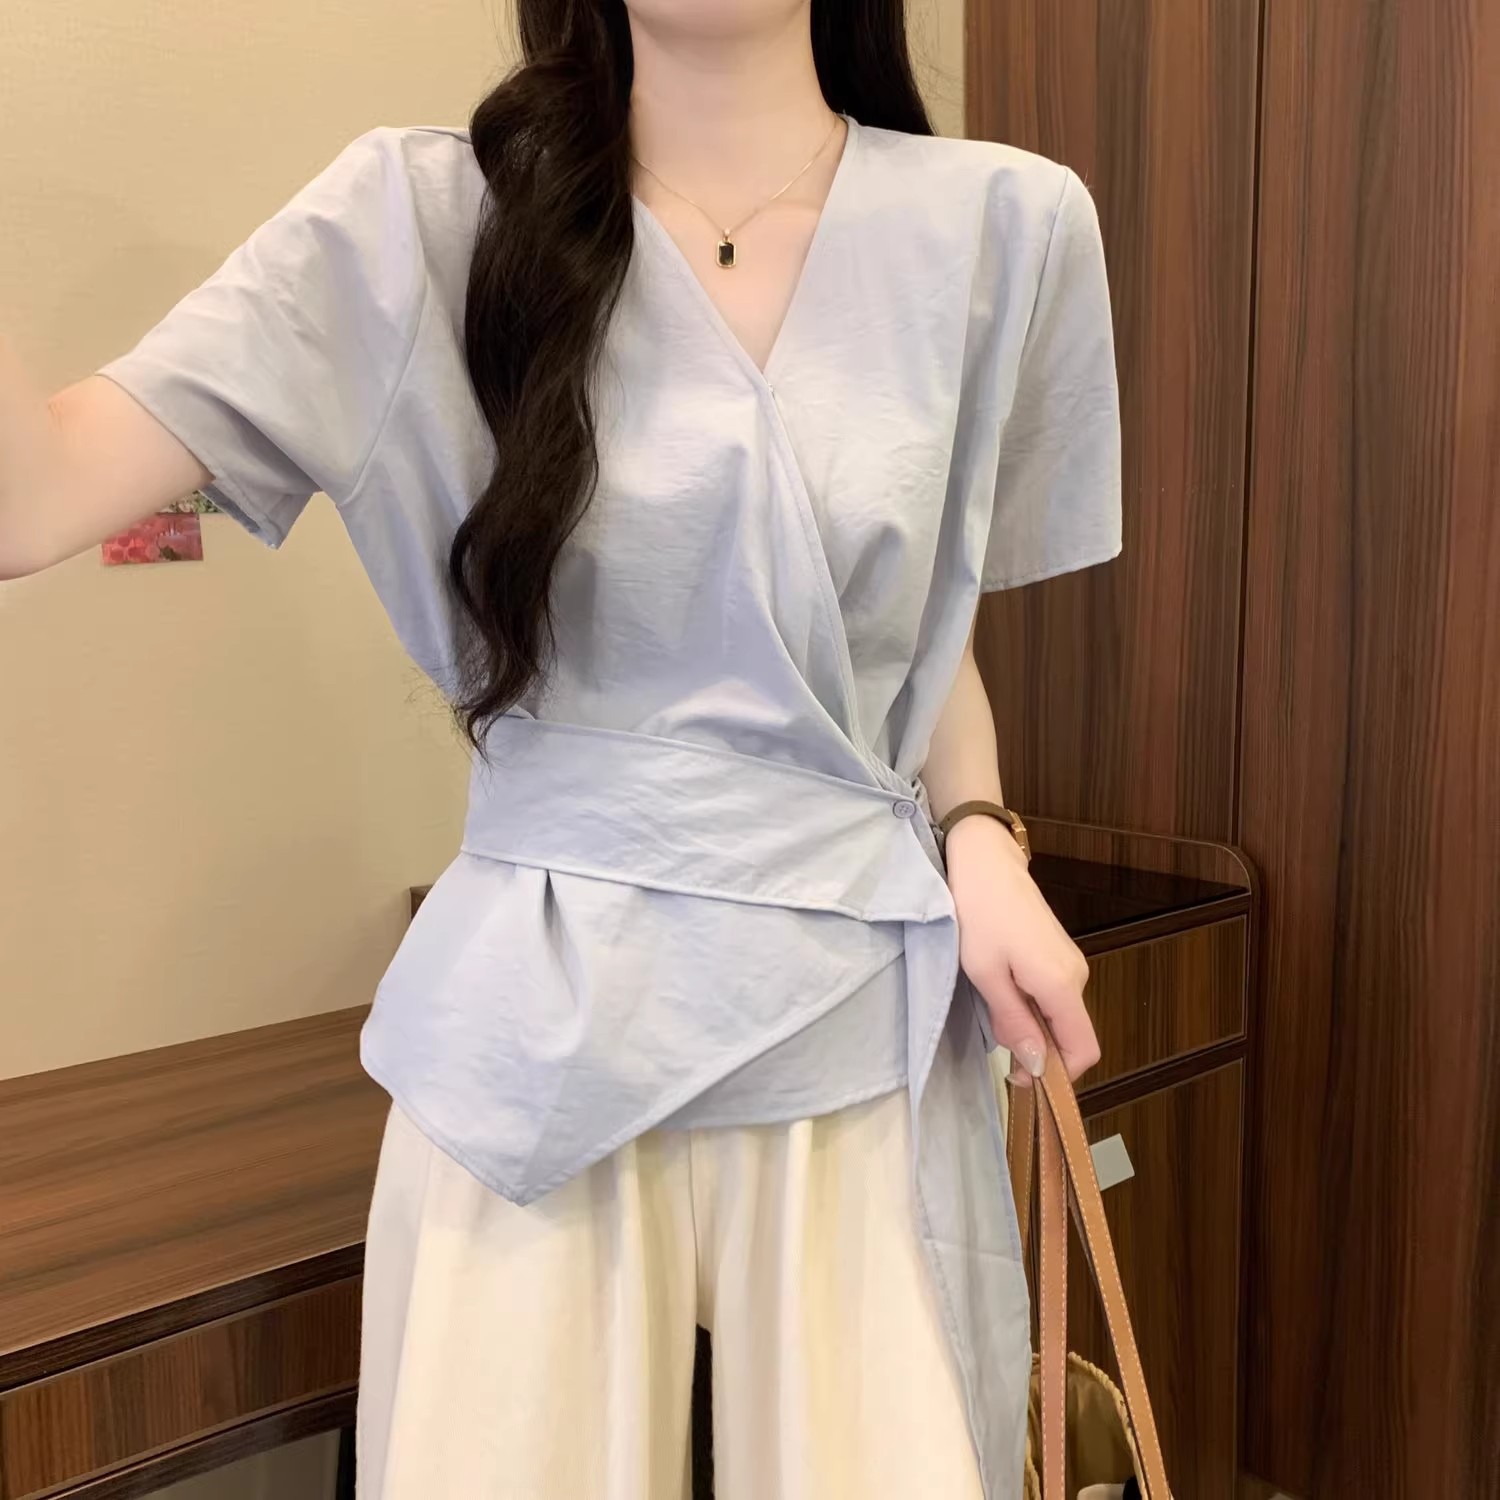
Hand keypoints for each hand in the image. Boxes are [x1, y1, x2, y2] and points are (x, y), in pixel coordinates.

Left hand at [944, 814, 1100, 1082]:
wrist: (985, 862)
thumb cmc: (978, 915)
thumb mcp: (986, 974)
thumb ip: (1014, 1021)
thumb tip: (1038, 1067)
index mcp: (1062, 985)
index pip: (1083, 1051)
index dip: (1058, 1075)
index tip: (1020, 1077)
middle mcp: (1077, 977)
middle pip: (1070, 1036)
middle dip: (1036, 1048)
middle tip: (994, 1033)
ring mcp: (1071, 963)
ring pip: (1059, 1016)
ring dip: (1030, 1024)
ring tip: (992, 1001)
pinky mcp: (1059, 954)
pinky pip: (1053, 996)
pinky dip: (1030, 1004)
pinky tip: (1001, 986)